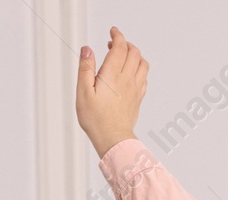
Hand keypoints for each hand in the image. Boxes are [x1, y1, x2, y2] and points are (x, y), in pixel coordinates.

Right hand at [76, 26, 147, 158]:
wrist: (113, 139)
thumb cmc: (96, 119)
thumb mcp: (83, 92)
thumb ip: (85, 68)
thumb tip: (87, 49)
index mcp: (112, 75)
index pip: (120, 47)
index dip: (117, 35)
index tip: (113, 31)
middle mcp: (127, 79)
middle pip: (134, 52)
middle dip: (125, 43)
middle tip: (113, 43)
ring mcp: (135, 88)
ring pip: (142, 63)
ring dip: (135, 54)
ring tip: (124, 56)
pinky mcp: (138, 98)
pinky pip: (144, 77)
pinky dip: (139, 69)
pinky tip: (130, 73)